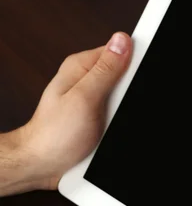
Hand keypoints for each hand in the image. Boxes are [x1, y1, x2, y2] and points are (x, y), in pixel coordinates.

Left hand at [19, 32, 132, 189]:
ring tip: (107, 127)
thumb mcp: (84, 98)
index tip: (130, 85)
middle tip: (114, 111)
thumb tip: (122, 41)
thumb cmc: (54, 135)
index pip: (119, 51)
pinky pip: (117, 117)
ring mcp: (91, 100)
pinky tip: (107, 135)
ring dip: (122, 115)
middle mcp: (86, 81)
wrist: (43, 164)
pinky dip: (117, 126)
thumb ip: (105, 70)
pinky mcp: (95, 118)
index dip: (134, 65)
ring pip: (123, 101)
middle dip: (127, 96)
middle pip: (125, 79)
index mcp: (81, 67)